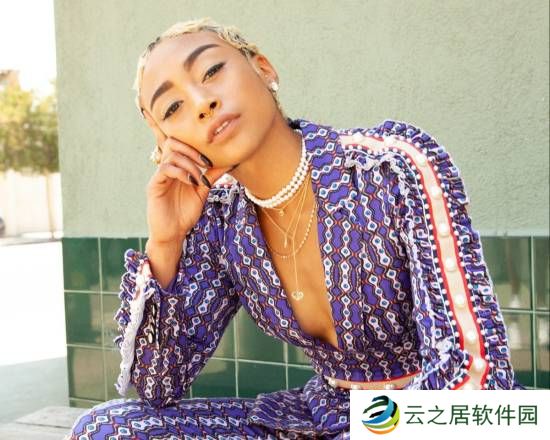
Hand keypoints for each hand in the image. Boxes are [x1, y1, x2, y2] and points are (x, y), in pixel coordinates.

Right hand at [142, 109, 232, 243]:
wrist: (173, 234)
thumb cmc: (185, 213)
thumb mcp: (202, 191)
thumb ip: (211, 176)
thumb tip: (229, 162)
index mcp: (176, 167)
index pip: (181, 144)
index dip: (196, 146)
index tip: (211, 160)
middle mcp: (166, 168)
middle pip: (173, 142)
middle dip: (192, 150)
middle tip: (206, 164)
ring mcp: (159, 176)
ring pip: (171, 155)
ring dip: (190, 165)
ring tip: (199, 179)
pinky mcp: (154, 186)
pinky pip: (165, 169)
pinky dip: (181, 172)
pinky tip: (191, 182)